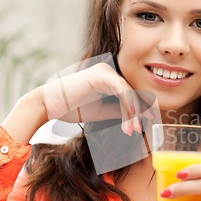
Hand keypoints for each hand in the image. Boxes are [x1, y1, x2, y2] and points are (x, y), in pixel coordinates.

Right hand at [42, 62, 156, 135]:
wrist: (49, 105)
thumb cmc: (72, 107)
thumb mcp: (103, 111)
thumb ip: (120, 110)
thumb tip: (140, 117)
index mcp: (110, 78)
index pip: (133, 91)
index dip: (144, 106)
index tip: (152, 120)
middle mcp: (109, 71)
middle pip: (134, 90)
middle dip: (143, 110)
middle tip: (148, 125)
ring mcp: (105, 71)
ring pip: (129, 92)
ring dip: (134, 112)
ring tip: (133, 129)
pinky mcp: (101, 75)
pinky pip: (121, 90)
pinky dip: (127, 106)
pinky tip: (129, 119)